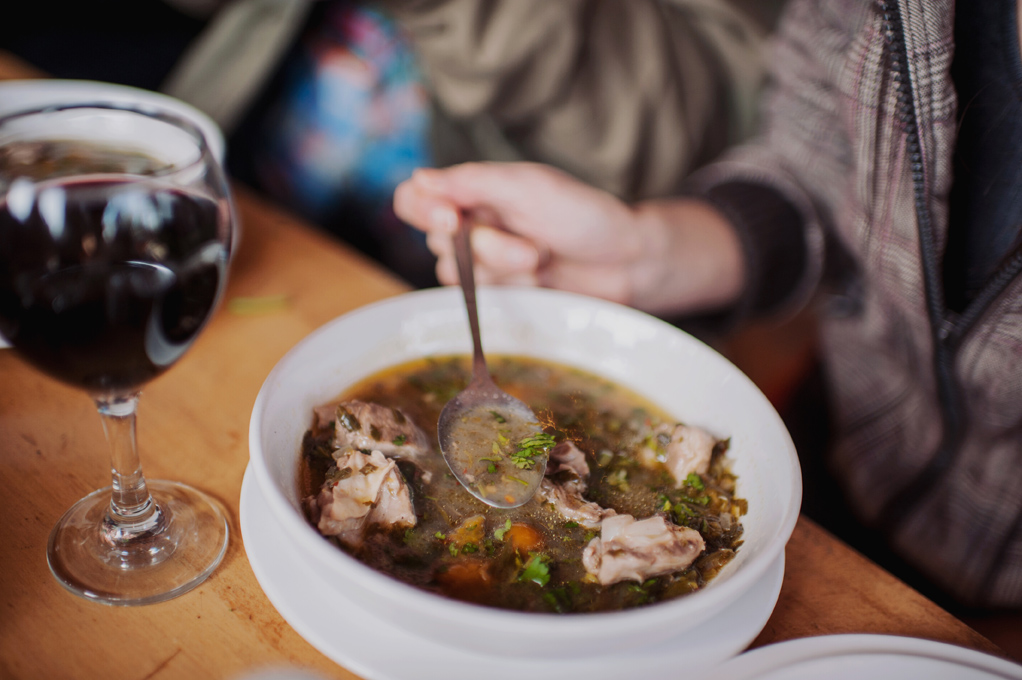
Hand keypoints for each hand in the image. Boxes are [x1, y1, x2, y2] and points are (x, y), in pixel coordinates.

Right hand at [393, 162, 744, 315]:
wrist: (626, 262)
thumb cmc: (584, 214)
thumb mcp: (529, 187)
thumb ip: (472, 182)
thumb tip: (418, 177)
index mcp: (476, 189)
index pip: (414, 198)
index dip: (422, 210)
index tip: (451, 218)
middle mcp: (472, 223)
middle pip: (435, 240)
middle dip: (485, 246)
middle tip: (531, 245)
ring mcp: (483, 261)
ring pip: (455, 273)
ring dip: (502, 268)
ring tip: (542, 258)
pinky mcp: (497, 292)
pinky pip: (477, 298)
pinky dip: (511, 288)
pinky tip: (539, 279)